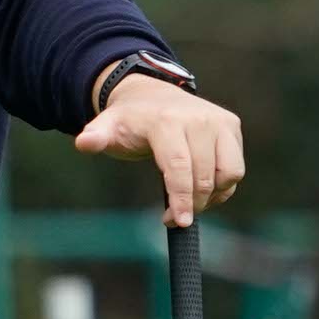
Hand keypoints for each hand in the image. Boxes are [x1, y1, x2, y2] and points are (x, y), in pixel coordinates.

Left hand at [75, 72, 246, 223]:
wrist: (152, 96)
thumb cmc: (130, 122)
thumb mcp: (108, 128)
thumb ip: (96, 137)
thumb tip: (84, 142)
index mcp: (166, 121)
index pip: (179, 166)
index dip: (181, 198)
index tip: (179, 222)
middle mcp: (197, 118)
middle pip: (204, 176)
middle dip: (191, 205)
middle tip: (173, 218)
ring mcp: (218, 121)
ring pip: (228, 173)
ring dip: (211, 197)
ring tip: (188, 202)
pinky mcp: (231, 126)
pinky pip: (235, 169)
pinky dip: (223, 187)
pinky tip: (203, 191)